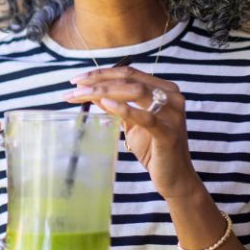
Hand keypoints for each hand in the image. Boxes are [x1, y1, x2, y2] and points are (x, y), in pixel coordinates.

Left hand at [65, 65, 202, 198]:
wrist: (174, 177)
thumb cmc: (152, 148)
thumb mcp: (131, 122)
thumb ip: (116, 105)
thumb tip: (92, 92)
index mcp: (164, 89)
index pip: (129, 72)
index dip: (102, 73)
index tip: (78, 79)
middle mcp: (171, 96)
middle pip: (130, 79)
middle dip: (98, 80)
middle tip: (74, 86)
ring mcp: (173, 114)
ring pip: (135, 91)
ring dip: (104, 91)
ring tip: (82, 95)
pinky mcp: (169, 132)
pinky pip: (145, 117)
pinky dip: (124, 108)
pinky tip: (105, 104)